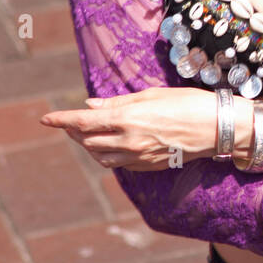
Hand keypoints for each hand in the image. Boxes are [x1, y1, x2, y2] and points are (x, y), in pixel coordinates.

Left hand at [38, 86, 228, 170]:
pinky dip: (108, 154)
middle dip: (75, 131)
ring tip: (89, 134)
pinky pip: (118, 164)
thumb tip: (89, 106)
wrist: (216, 128)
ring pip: (100, 156)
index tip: (45, 118)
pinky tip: (112, 144)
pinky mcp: (148, 166)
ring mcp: (138, 157)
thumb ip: (116, 104)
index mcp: (127, 119)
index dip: (61, 120)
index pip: (83, 122)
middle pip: (87, 141)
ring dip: (90, 145)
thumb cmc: (186, 103)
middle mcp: (129, 141)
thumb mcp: (150, 96)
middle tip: (72, 122)